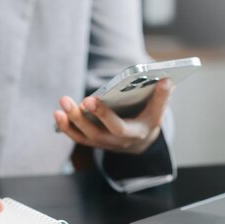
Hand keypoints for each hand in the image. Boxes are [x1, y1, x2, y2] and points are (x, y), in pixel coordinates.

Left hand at [54, 78, 173, 154]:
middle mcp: (121, 142)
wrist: (140, 142)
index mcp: (139, 132)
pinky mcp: (95, 142)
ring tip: (63, 103)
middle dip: (89, 116)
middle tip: (80, 100)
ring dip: (72, 120)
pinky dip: (66, 127)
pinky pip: (78, 137)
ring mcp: (106, 144)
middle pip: (102, 132)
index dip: (107, 113)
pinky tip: (58, 113)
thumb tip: (166, 79)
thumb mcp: (159, 110)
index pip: (122, 125)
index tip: (94, 98)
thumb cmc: (148, 118)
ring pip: (87, 136)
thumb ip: (162, 97)